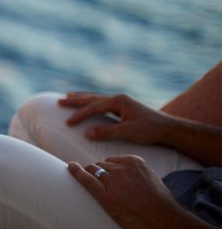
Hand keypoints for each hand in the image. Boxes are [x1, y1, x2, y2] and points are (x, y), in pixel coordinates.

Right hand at [58, 92, 173, 144]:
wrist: (169, 129)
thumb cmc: (150, 130)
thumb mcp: (128, 132)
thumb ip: (107, 132)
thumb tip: (86, 133)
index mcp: (118, 101)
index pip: (93, 107)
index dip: (79, 115)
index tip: (67, 123)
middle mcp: (119, 98)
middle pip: (92, 98)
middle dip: (75, 100)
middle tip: (59, 101)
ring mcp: (122, 101)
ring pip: (97, 97)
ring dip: (82, 97)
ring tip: (68, 95)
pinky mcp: (125, 107)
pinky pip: (103, 102)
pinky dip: (92, 101)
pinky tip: (90, 102)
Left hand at [67, 156, 181, 228]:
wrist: (166, 223)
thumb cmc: (161, 204)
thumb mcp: (151, 178)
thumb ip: (136, 171)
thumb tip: (121, 170)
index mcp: (134, 162)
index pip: (111, 160)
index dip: (106, 169)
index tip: (105, 177)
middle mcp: (123, 169)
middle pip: (100, 165)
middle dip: (97, 174)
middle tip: (100, 186)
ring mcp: (114, 182)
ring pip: (92, 171)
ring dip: (88, 175)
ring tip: (85, 181)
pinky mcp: (106, 197)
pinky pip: (86, 180)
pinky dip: (76, 172)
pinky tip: (70, 167)